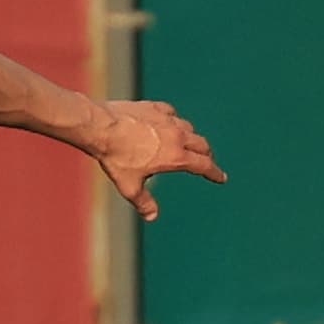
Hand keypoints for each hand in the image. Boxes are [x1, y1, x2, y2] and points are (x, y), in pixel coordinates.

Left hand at [87, 99, 225, 220]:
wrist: (101, 127)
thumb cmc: (116, 157)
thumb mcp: (129, 186)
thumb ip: (143, 202)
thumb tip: (152, 217)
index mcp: (176, 156)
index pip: (204, 165)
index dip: (215, 173)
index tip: (221, 178)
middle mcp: (177, 136)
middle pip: (202, 145)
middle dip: (206, 155)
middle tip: (206, 161)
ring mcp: (166, 119)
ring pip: (189, 128)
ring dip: (192, 137)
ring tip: (187, 144)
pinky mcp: (154, 107)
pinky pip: (172, 113)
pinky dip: (174, 120)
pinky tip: (168, 123)